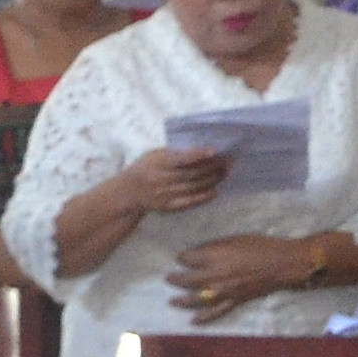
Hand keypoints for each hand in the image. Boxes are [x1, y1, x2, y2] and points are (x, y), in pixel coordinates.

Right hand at [110, 143, 231, 219]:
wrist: (128, 192)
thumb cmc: (145, 167)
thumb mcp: (154, 155)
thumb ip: (175, 153)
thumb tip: (203, 150)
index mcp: (157, 164)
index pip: (182, 159)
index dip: (199, 155)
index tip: (216, 150)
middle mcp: (160, 180)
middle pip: (193, 174)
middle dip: (213, 167)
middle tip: (229, 160)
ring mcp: (165, 195)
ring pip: (195, 187)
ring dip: (213, 179)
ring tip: (225, 172)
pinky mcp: (169, 206)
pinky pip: (191, 201)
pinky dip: (205, 196)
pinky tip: (215, 189)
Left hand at [169, 233, 309, 319]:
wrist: (283, 263)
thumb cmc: (260, 246)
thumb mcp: (234, 239)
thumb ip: (214, 247)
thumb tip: (198, 252)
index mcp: (214, 258)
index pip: (188, 259)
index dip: (183, 258)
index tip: (181, 258)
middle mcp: (214, 276)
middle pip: (187, 280)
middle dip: (175, 279)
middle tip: (168, 278)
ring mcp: (223, 291)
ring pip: (196, 299)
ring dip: (181, 301)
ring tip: (172, 301)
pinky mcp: (234, 301)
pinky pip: (216, 312)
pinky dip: (203, 318)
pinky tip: (193, 322)